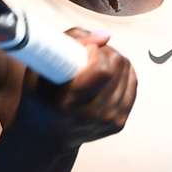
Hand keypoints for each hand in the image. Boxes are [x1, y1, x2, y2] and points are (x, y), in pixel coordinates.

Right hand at [15, 27, 137, 151]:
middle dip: (107, 52)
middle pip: (117, 69)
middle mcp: (89, 115)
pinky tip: (109, 73)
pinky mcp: (118, 124)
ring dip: (115, 61)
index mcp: (66, 102)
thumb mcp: (39, 68)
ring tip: (98, 64)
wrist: (47, 135)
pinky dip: (124, 73)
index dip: (97, 52)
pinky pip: (132, 85)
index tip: (86, 50)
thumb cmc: (41, 96)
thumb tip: (105, 36)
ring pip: (128, 74)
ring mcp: (106, 122)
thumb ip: (70, 42)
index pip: (101, 70)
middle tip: (92, 54)